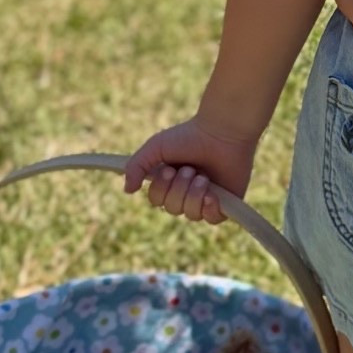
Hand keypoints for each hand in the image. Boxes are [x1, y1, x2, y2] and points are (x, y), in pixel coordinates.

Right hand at [122, 119, 257, 223]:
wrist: (222, 132)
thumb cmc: (189, 136)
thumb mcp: (155, 147)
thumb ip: (136, 166)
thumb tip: (127, 190)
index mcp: (170, 181)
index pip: (157, 200)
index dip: (161, 189)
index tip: (169, 169)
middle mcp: (187, 192)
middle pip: (173, 209)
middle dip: (179, 188)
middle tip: (189, 169)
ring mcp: (206, 199)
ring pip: (191, 214)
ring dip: (194, 194)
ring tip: (203, 176)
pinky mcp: (225, 203)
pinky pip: (212, 219)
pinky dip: (210, 208)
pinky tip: (213, 194)